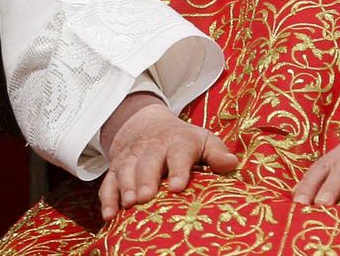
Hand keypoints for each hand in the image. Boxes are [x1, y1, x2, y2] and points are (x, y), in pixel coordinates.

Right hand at [97, 93, 238, 220]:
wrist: (146, 125)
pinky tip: (109, 215)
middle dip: (146, 179)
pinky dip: (107, 198)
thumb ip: (216, 152)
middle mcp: (152, 149)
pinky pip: (108, 182)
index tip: (178, 186)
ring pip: (126, 171)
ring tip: (129, 204)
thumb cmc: (182, 140)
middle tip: (146, 197)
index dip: (178, 169)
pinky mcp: (116, 168)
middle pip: (147, 162)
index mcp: (177, 142)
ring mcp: (132, 158)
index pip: (178, 154)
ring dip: (126, 187)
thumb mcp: (203, 140)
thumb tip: (231, 164)